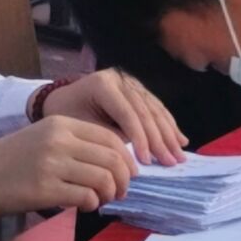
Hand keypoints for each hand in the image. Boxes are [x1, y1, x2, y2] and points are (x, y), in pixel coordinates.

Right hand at [0, 114, 135, 230]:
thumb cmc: (8, 161)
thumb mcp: (41, 137)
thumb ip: (73, 142)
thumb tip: (113, 159)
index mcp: (60, 123)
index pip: (109, 137)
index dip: (126, 157)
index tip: (130, 172)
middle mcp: (59, 140)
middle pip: (112, 158)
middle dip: (123, 178)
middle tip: (121, 191)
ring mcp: (53, 164)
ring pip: (103, 178)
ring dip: (110, 193)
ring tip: (103, 200)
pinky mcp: (46, 190)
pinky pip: (86, 197)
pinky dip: (93, 204)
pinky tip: (86, 206)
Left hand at [44, 69, 187, 166]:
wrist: (60, 100)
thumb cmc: (67, 117)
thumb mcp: (81, 128)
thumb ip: (107, 138)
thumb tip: (133, 158)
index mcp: (103, 85)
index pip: (127, 113)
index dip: (139, 138)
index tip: (147, 161)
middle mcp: (121, 79)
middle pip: (145, 111)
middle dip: (160, 139)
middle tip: (171, 162)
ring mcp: (132, 82)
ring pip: (155, 109)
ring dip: (169, 134)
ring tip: (179, 154)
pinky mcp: (139, 89)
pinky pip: (157, 108)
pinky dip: (169, 125)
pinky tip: (180, 139)